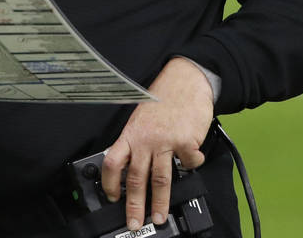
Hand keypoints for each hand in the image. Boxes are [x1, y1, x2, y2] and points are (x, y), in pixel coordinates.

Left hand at [101, 57, 214, 230]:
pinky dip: (191, 165)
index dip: (110, 183)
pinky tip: (192, 160)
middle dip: (134, 205)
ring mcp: (166, 141)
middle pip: (136, 178)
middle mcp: (145, 139)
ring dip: (159, 202)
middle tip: (134, 222)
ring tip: (159, 216)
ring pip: (160, 179)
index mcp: (131, 133)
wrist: (186, 79)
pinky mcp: (186, 142)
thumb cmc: (164, 97)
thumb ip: (136, 140)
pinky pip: (189, 163)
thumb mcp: (141, 117)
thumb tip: (130, 165)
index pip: (113, 162)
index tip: (112, 198)